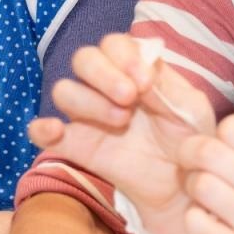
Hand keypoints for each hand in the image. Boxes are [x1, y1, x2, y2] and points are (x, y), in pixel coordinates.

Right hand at [33, 34, 215, 233]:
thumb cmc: (189, 141)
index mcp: (134, 70)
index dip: (124, 56)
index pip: (115, 45)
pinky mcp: (76, 146)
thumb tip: (141, 74)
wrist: (183, 188)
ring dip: (89, 100)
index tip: (145, 81)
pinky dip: (41, 127)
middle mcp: (107, 87)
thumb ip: (169, 86)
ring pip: (65, 89)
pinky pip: (43, 131)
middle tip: (129, 97)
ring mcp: (88, 116)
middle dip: (104, 74)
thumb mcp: (191, 109)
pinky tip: (55, 130)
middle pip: (84, 59)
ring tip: (121, 121)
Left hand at [175, 114, 233, 233]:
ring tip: (200, 192)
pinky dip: (193, 218)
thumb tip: (210, 132)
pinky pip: (197, 226)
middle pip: (208, 152)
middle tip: (191, 162)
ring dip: (190, 185)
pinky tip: (204, 218)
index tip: (220, 145)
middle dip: (190, 153)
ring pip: (200, 186)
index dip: (218, 133)